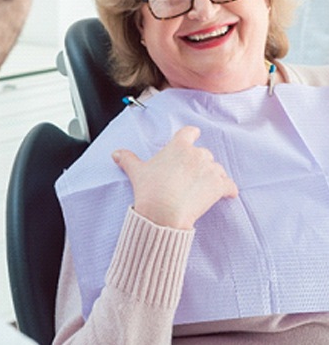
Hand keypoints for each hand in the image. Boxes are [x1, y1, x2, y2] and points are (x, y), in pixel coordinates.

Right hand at [112, 126, 237, 229]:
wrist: (163, 212)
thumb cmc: (150, 190)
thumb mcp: (137, 172)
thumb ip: (128, 159)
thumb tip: (116, 153)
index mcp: (178, 146)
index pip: (190, 132)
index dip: (192, 135)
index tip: (193, 137)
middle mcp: (196, 153)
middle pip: (203, 153)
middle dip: (199, 164)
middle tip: (190, 177)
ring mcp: (209, 169)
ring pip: (217, 169)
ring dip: (213, 176)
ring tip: (203, 189)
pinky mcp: (218, 185)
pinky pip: (229, 185)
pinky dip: (228, 190)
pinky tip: (227, 195)